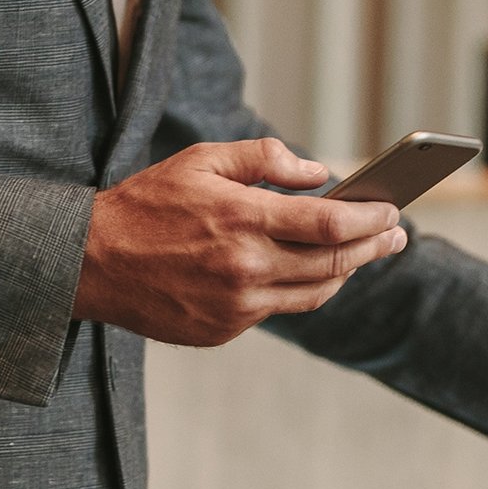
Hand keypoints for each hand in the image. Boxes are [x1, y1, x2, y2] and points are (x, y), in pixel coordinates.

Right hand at [74, 138, 408, 345]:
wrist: (89, 263)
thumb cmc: (146, 204)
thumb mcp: (202, 161)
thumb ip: (265, 159)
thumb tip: (318, 174)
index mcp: (241, 219)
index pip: (329, 225)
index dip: (371, 219)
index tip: (393, 210)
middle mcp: (244, 268)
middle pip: (333, 263)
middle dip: (374, 247)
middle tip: (398, 235)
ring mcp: (235, 306)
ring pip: (314, 293)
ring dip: (345, 272)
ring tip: (363, 254)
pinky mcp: (224, 329)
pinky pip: (278, 309)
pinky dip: (300, 288)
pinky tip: (310, 271)